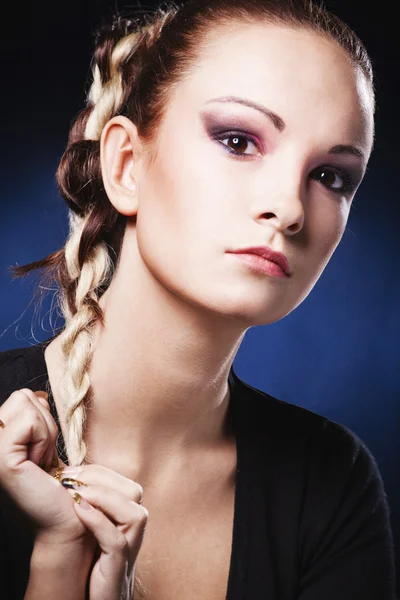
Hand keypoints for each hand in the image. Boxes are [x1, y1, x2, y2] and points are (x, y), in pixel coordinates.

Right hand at [0, 388, 90, 543]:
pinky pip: (31, 422)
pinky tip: (39, 465)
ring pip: (26, 404)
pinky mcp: (1, 460)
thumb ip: (33, 418)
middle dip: (43, 424)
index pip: (20, 397)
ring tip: (40, 462)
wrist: (64, 519)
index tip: (39, 450)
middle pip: (22, 396)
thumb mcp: (40, 442)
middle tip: (41, 457)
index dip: (40, 418)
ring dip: (45, 433)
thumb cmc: (56, 483)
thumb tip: (37, 395)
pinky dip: (44, 439)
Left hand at [60, 464, 147, 599]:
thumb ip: (91, 509)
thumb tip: (70, 480)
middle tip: (71, 478)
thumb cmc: (88, 570)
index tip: (73, 471)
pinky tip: (78, 510)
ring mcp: (129, 553)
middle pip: (134, 493)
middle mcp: (133, 534)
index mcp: (127, 521)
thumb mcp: (92, 534)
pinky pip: (116, 542)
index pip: (125, 485)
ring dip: (104, 498)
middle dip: (102, 479)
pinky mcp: (118, 572)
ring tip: (76, 493)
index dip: (101, 473)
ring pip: (134, 515)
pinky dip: (98, 521)